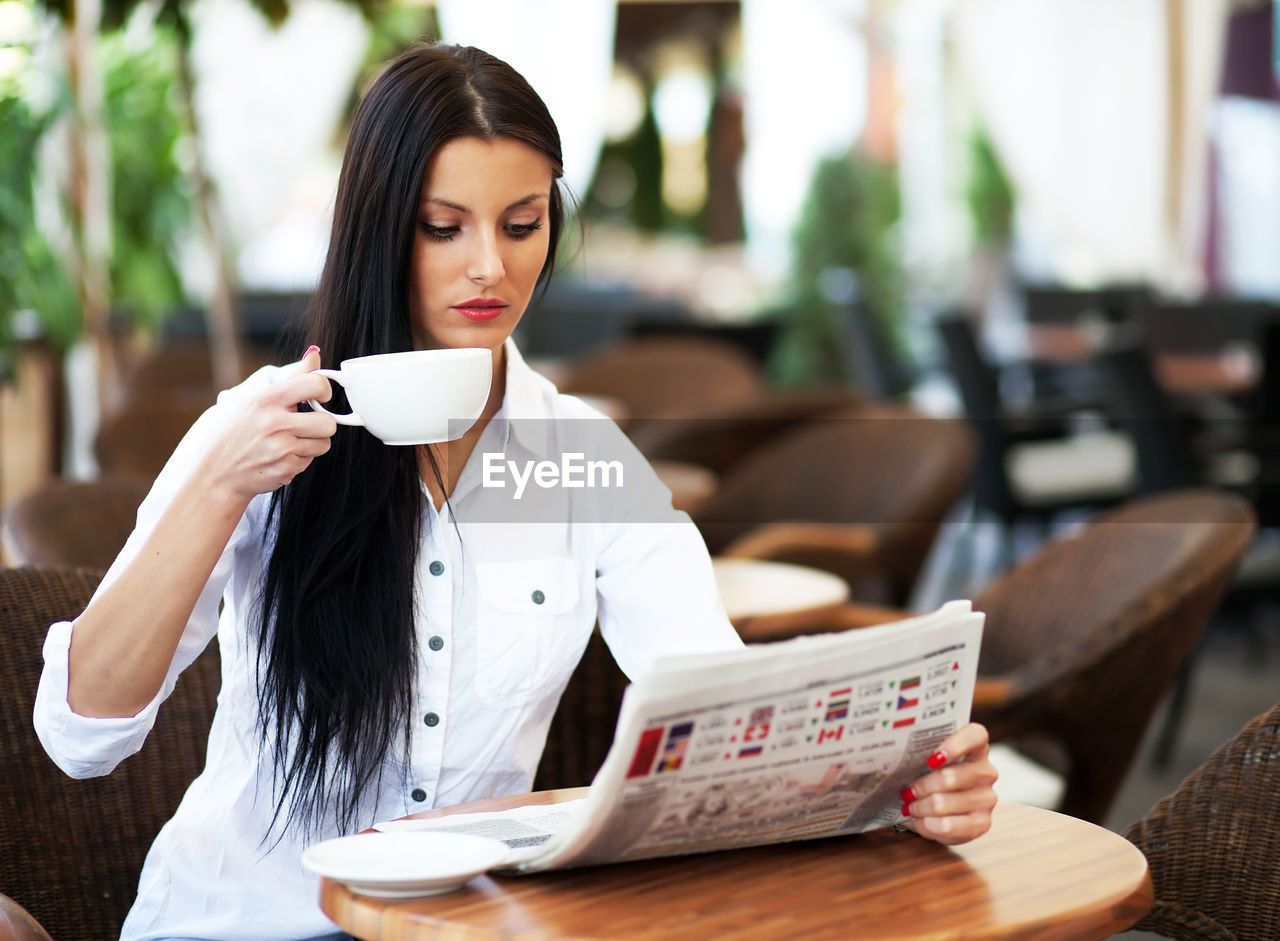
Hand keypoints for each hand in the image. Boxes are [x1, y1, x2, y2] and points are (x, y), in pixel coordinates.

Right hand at [199, 345, 337, 501]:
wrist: (215, 473)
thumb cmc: (235, 433)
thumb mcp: (254, 399)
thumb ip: (290, 378)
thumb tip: (314, 355)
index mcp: (267, 399)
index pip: (315, 384)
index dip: (324, 390)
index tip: (319, 397)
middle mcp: (276, 423)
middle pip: (328, 422)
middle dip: (322, 424)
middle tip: (306, 424)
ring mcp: (282, 448)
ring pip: (324, 443)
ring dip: (313, 442)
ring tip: (290, 441)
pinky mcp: (286, 469)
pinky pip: (311, 460)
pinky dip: (300, 458)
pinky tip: (280, 456)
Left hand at [899, 722, 997, 844]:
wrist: (941, 809)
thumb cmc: (931, 776)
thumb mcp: (927, 760)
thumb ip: (921, 753)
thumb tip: (891, 754)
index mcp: (976, 748)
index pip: (975, 736)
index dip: (955, 745)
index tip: (931, 759)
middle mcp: (986, 771)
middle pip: (950, 777)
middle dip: (921, 787)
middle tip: (906, 792)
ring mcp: (987, 798)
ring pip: (944, 803)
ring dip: (920, 807)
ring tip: (910, 806)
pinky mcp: (983, 822)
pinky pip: (948, 826)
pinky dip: (927, 824)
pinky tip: (920, 820)